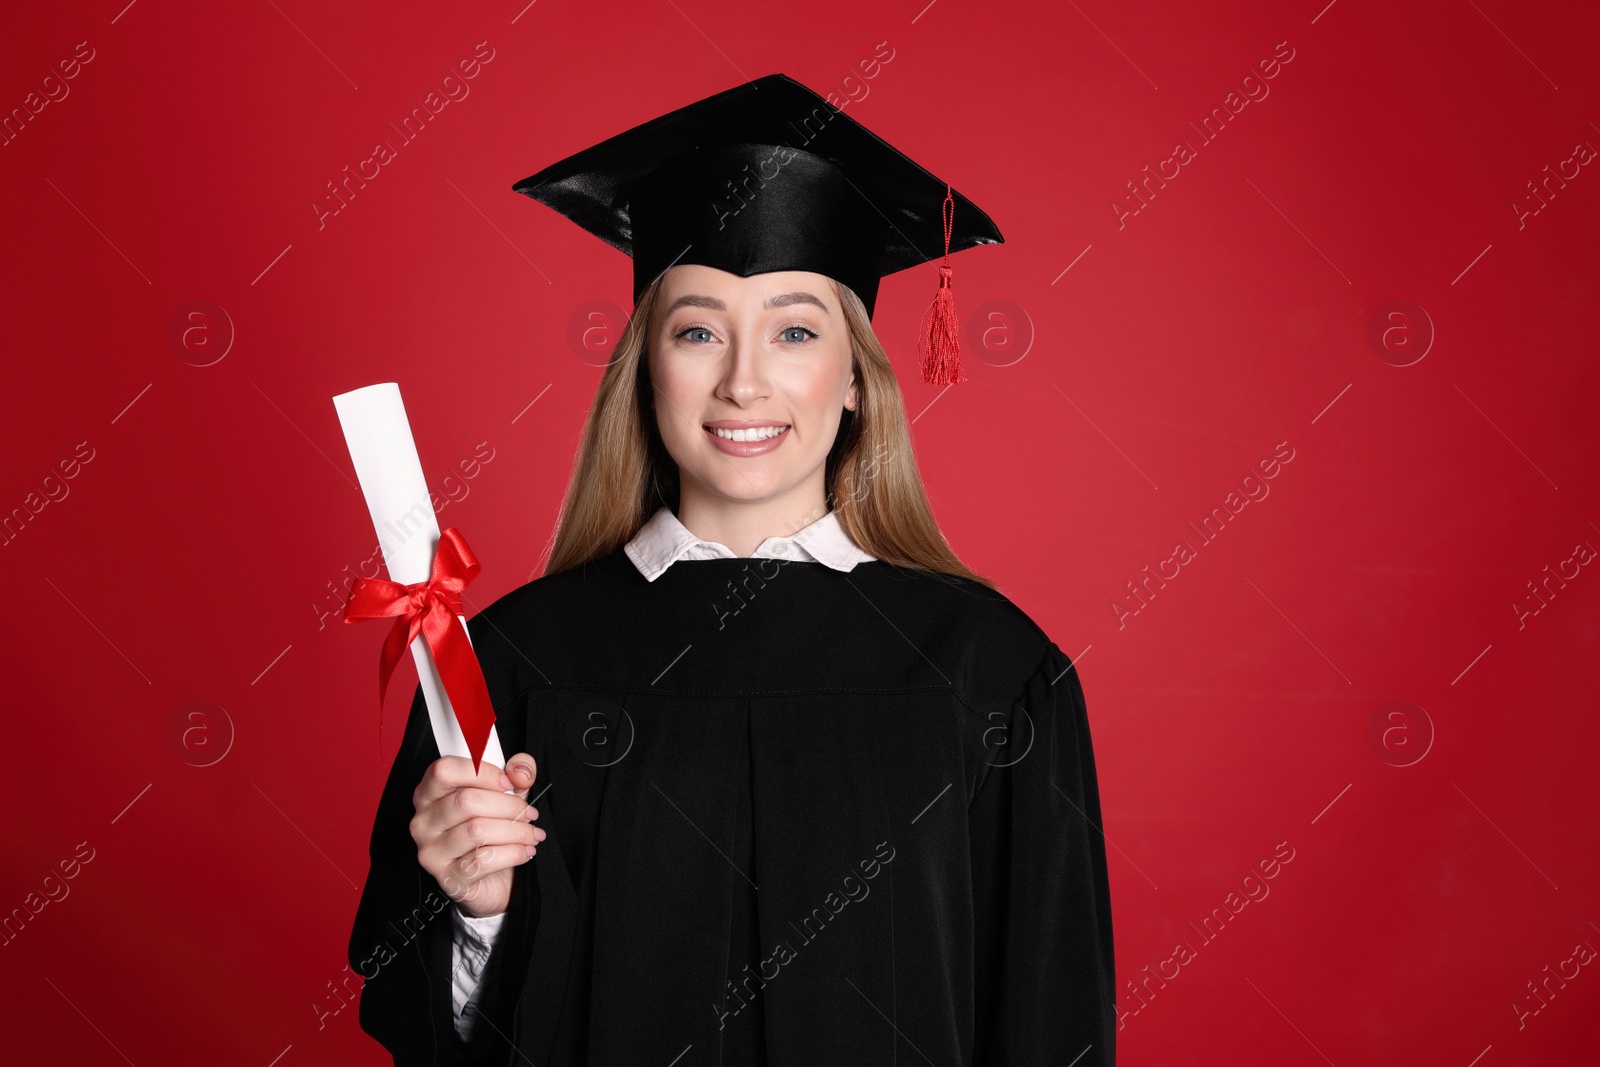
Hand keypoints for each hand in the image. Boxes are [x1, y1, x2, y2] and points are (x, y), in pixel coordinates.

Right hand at [409, 752, 543, 917]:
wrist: (495, 879)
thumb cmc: (494, 831)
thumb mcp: (509, 794)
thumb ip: (518, 773)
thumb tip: (520, 771)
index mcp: (431, 794)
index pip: (445, 770)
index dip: (483, 772)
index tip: (508, 782)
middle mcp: (424, 821)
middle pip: (466, 801)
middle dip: (508, 805)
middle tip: (528, 813)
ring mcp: (431, 851)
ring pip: (477, 831)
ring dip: (515, 831)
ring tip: (530, 834)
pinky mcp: (447, 878)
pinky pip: (483, 860)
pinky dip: (512, 853)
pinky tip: (524, 851)